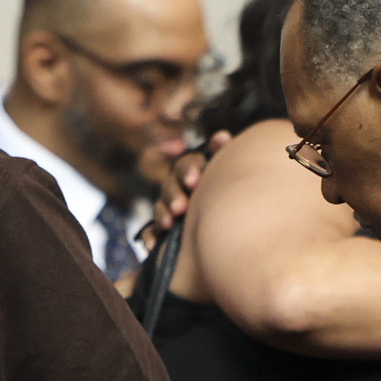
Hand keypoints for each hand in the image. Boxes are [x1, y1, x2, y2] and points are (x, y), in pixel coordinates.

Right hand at [139, 131, 227, 255]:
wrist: (229, 239)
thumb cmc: (229, 200)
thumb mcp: (226, 176)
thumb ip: (222, 155)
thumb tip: (222, 135)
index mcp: (196, 174)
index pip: (188, 165)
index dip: (190, 170)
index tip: (195, 181)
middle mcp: (180, 189)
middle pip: (171, 186)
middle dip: (174, 195)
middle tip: (180, 207)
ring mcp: (170, 211)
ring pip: (161, 209)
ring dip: (163, 215)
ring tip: (169, 224)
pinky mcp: (162, 233)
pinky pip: (150, 233)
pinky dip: (150, 238)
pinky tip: (155, 245)